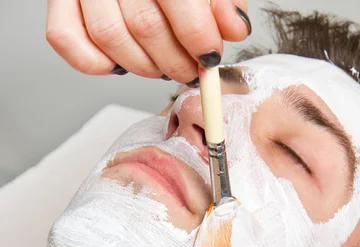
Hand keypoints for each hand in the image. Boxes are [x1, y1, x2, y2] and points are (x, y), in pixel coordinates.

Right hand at [46, 0, 251, 82]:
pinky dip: (99, 63)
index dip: (198, 37)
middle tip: (192, 69)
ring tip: (165, 65)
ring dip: (144, 66)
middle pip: (144, 26)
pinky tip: (124, 61)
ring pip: (108, 38)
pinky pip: (66, 39)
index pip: (178, 1)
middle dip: (176, 61)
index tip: (211, 55)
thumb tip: (234, 29)